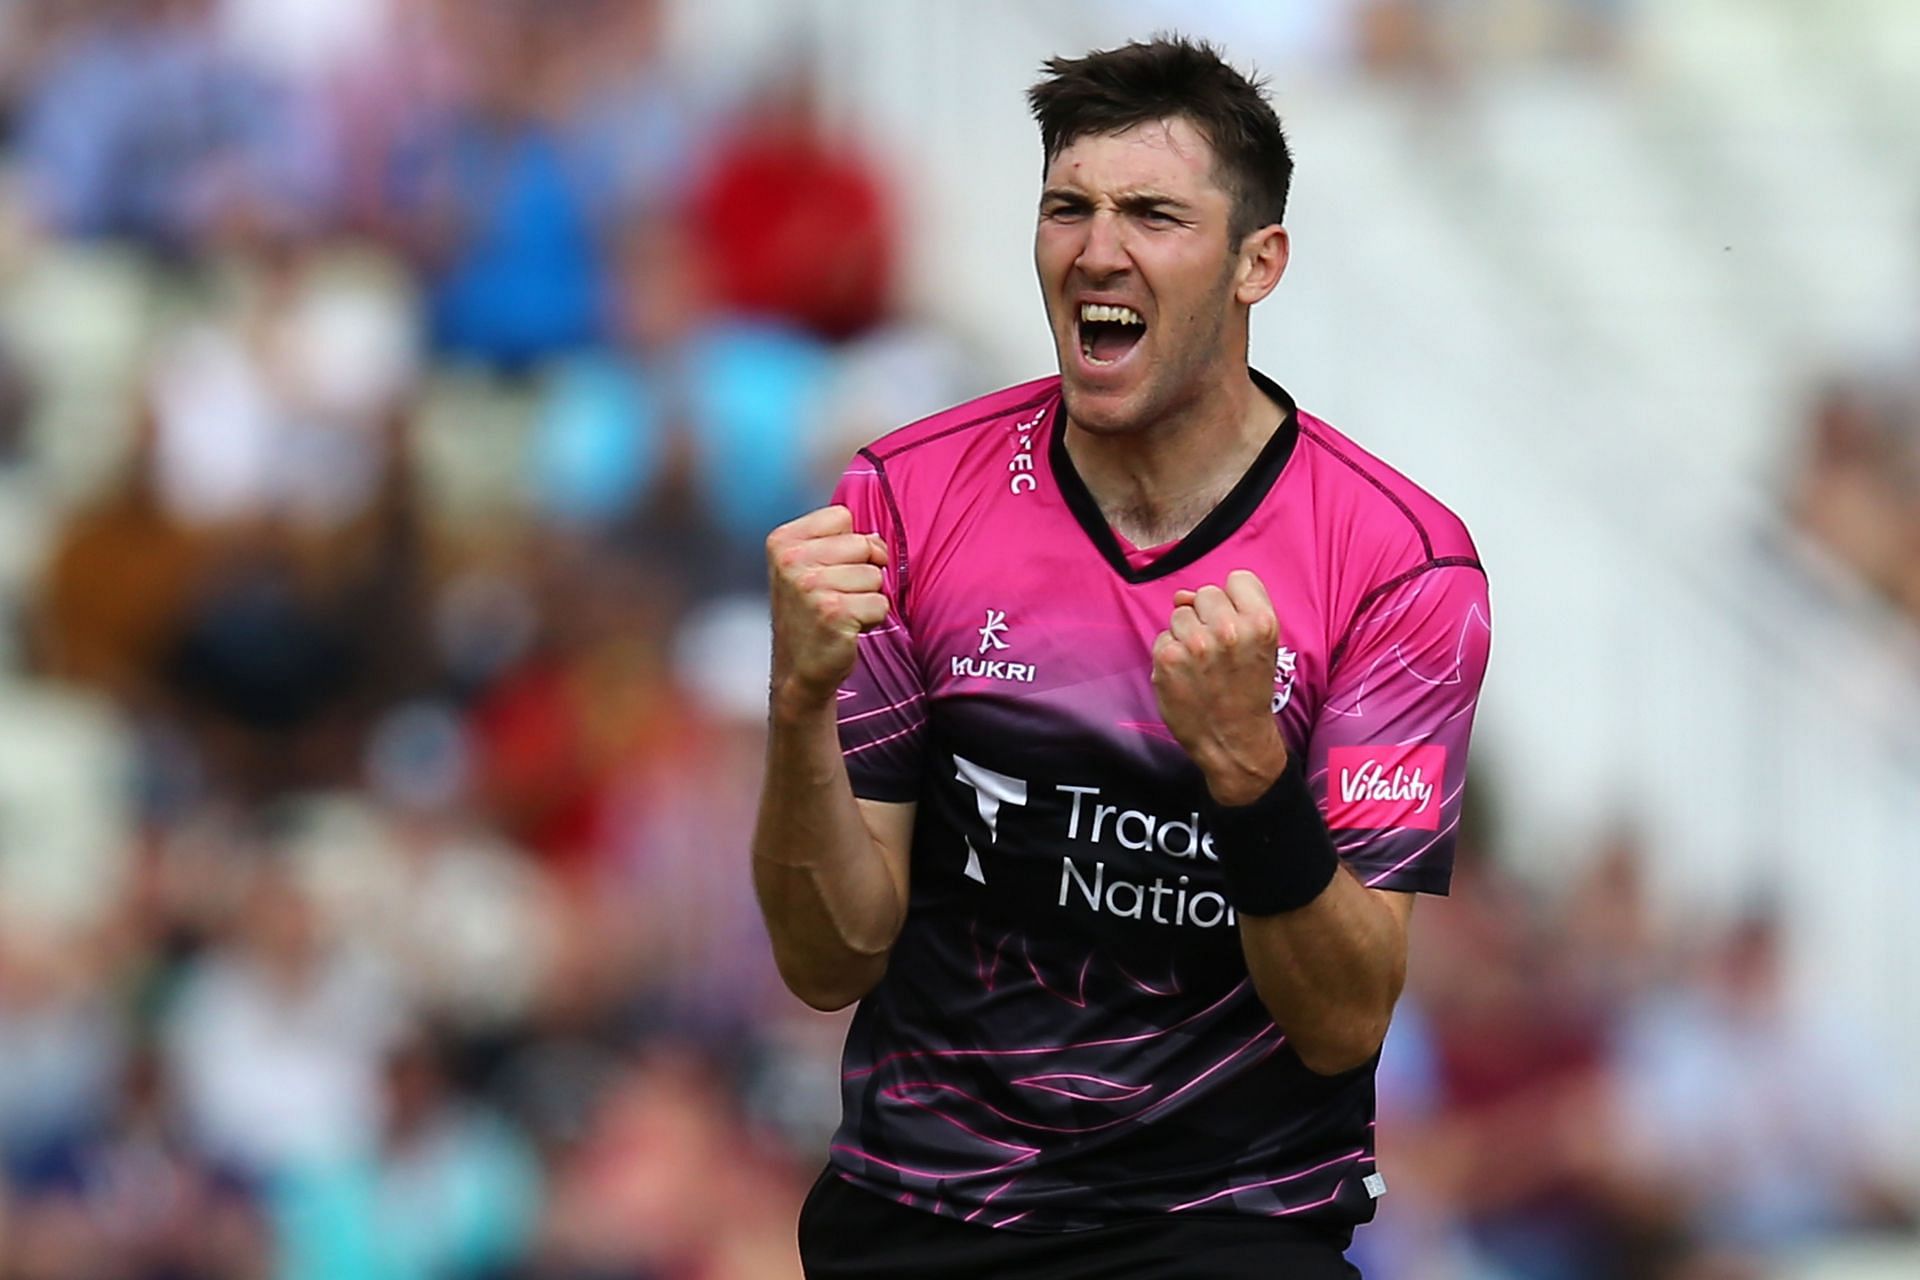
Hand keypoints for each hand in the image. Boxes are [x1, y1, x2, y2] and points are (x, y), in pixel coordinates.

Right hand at [766, 505, 891, 712]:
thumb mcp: (807, 567)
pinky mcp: (834, 612)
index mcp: (782, 541)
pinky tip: (848, 628)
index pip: (842, 516)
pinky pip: (881, 603)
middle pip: (863, 544)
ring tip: (842, 612)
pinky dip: (872, 618)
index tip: (832, 568)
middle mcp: (791, 560)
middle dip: (863, 571)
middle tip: (838, 595)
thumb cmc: (810, 614)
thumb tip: (877, 539)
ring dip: (867, 597)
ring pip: (875, 575)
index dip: (849, 543)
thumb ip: (837, 542)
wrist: (798, 670)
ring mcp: (810, 586)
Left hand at [1152, 569, 1288, 804]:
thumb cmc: (1248, 691)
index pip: (1238, 579)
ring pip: (1180, 614)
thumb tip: (1183, 596)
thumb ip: (1233, 610)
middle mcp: (1229, 630)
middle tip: (1217, 650)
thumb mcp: (1261, 647)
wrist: (1234, 740)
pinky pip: (1162, 637)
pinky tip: (1185, 676)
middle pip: (1205, 594)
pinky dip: (1170, 654)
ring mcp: (1196, 644)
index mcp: (1262, 623)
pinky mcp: (1169, 659)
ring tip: (1201, 665)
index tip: (1236, 624)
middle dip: (1207, 617)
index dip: (1234, 600)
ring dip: (1186, 635)